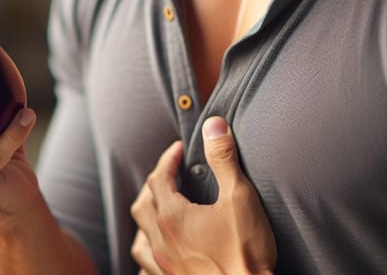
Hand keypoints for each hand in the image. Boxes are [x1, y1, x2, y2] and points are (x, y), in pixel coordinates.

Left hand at [130, 117, 275, 274]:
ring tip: (159, 209)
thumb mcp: (239, 196)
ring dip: (146, 218)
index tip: (179, 149)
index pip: (159, 177)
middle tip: (171, 173)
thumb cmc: (246, 252)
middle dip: (155, 183)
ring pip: (140, 236)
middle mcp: (161, 241)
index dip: (168, 158)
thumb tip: (213, 125)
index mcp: (172, 216)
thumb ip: (223, 158)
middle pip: (143, 203)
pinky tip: (161, 250)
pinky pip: (147, 267)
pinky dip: (149, 252)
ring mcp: (164, 266)